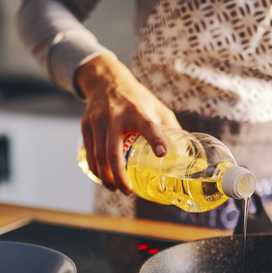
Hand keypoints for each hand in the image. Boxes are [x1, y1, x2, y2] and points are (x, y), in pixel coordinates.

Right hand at [76, 54, 179, 193]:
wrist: (106, 81)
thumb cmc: (137, 99)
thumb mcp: (157, 107)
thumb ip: (170, 129)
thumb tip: (185, 154)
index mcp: (137, 111)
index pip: (148, 126)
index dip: (156, 140)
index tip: (162, 154)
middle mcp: (115, 116)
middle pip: (114, 152)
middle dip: (120, 176)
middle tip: (128, 191)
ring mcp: (98, 121)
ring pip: (98, 155)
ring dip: (106, 176)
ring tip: (115, 189)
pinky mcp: (86, 125)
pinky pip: (89, 152)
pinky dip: (96, 168)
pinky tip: (103, 177)